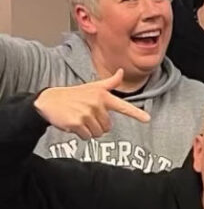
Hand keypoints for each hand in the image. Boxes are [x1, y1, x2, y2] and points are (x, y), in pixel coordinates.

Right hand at [34, 70, 149, 138]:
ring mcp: (86, 113)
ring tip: (80, 118)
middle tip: (86, 115)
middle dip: (98, 124)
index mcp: (103, 96)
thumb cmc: (74, 95)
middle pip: (108, 127)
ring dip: (90, 130)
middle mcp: (96, 104)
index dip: (136, 113)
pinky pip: (87, 137)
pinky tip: (74, 124)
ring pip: (98, 133)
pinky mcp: (77, 123)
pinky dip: (81, 134)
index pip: (123, 106)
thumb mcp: (93, 87)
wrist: (50, 100)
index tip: (147, 119)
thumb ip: (110, 82)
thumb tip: (121, 71)